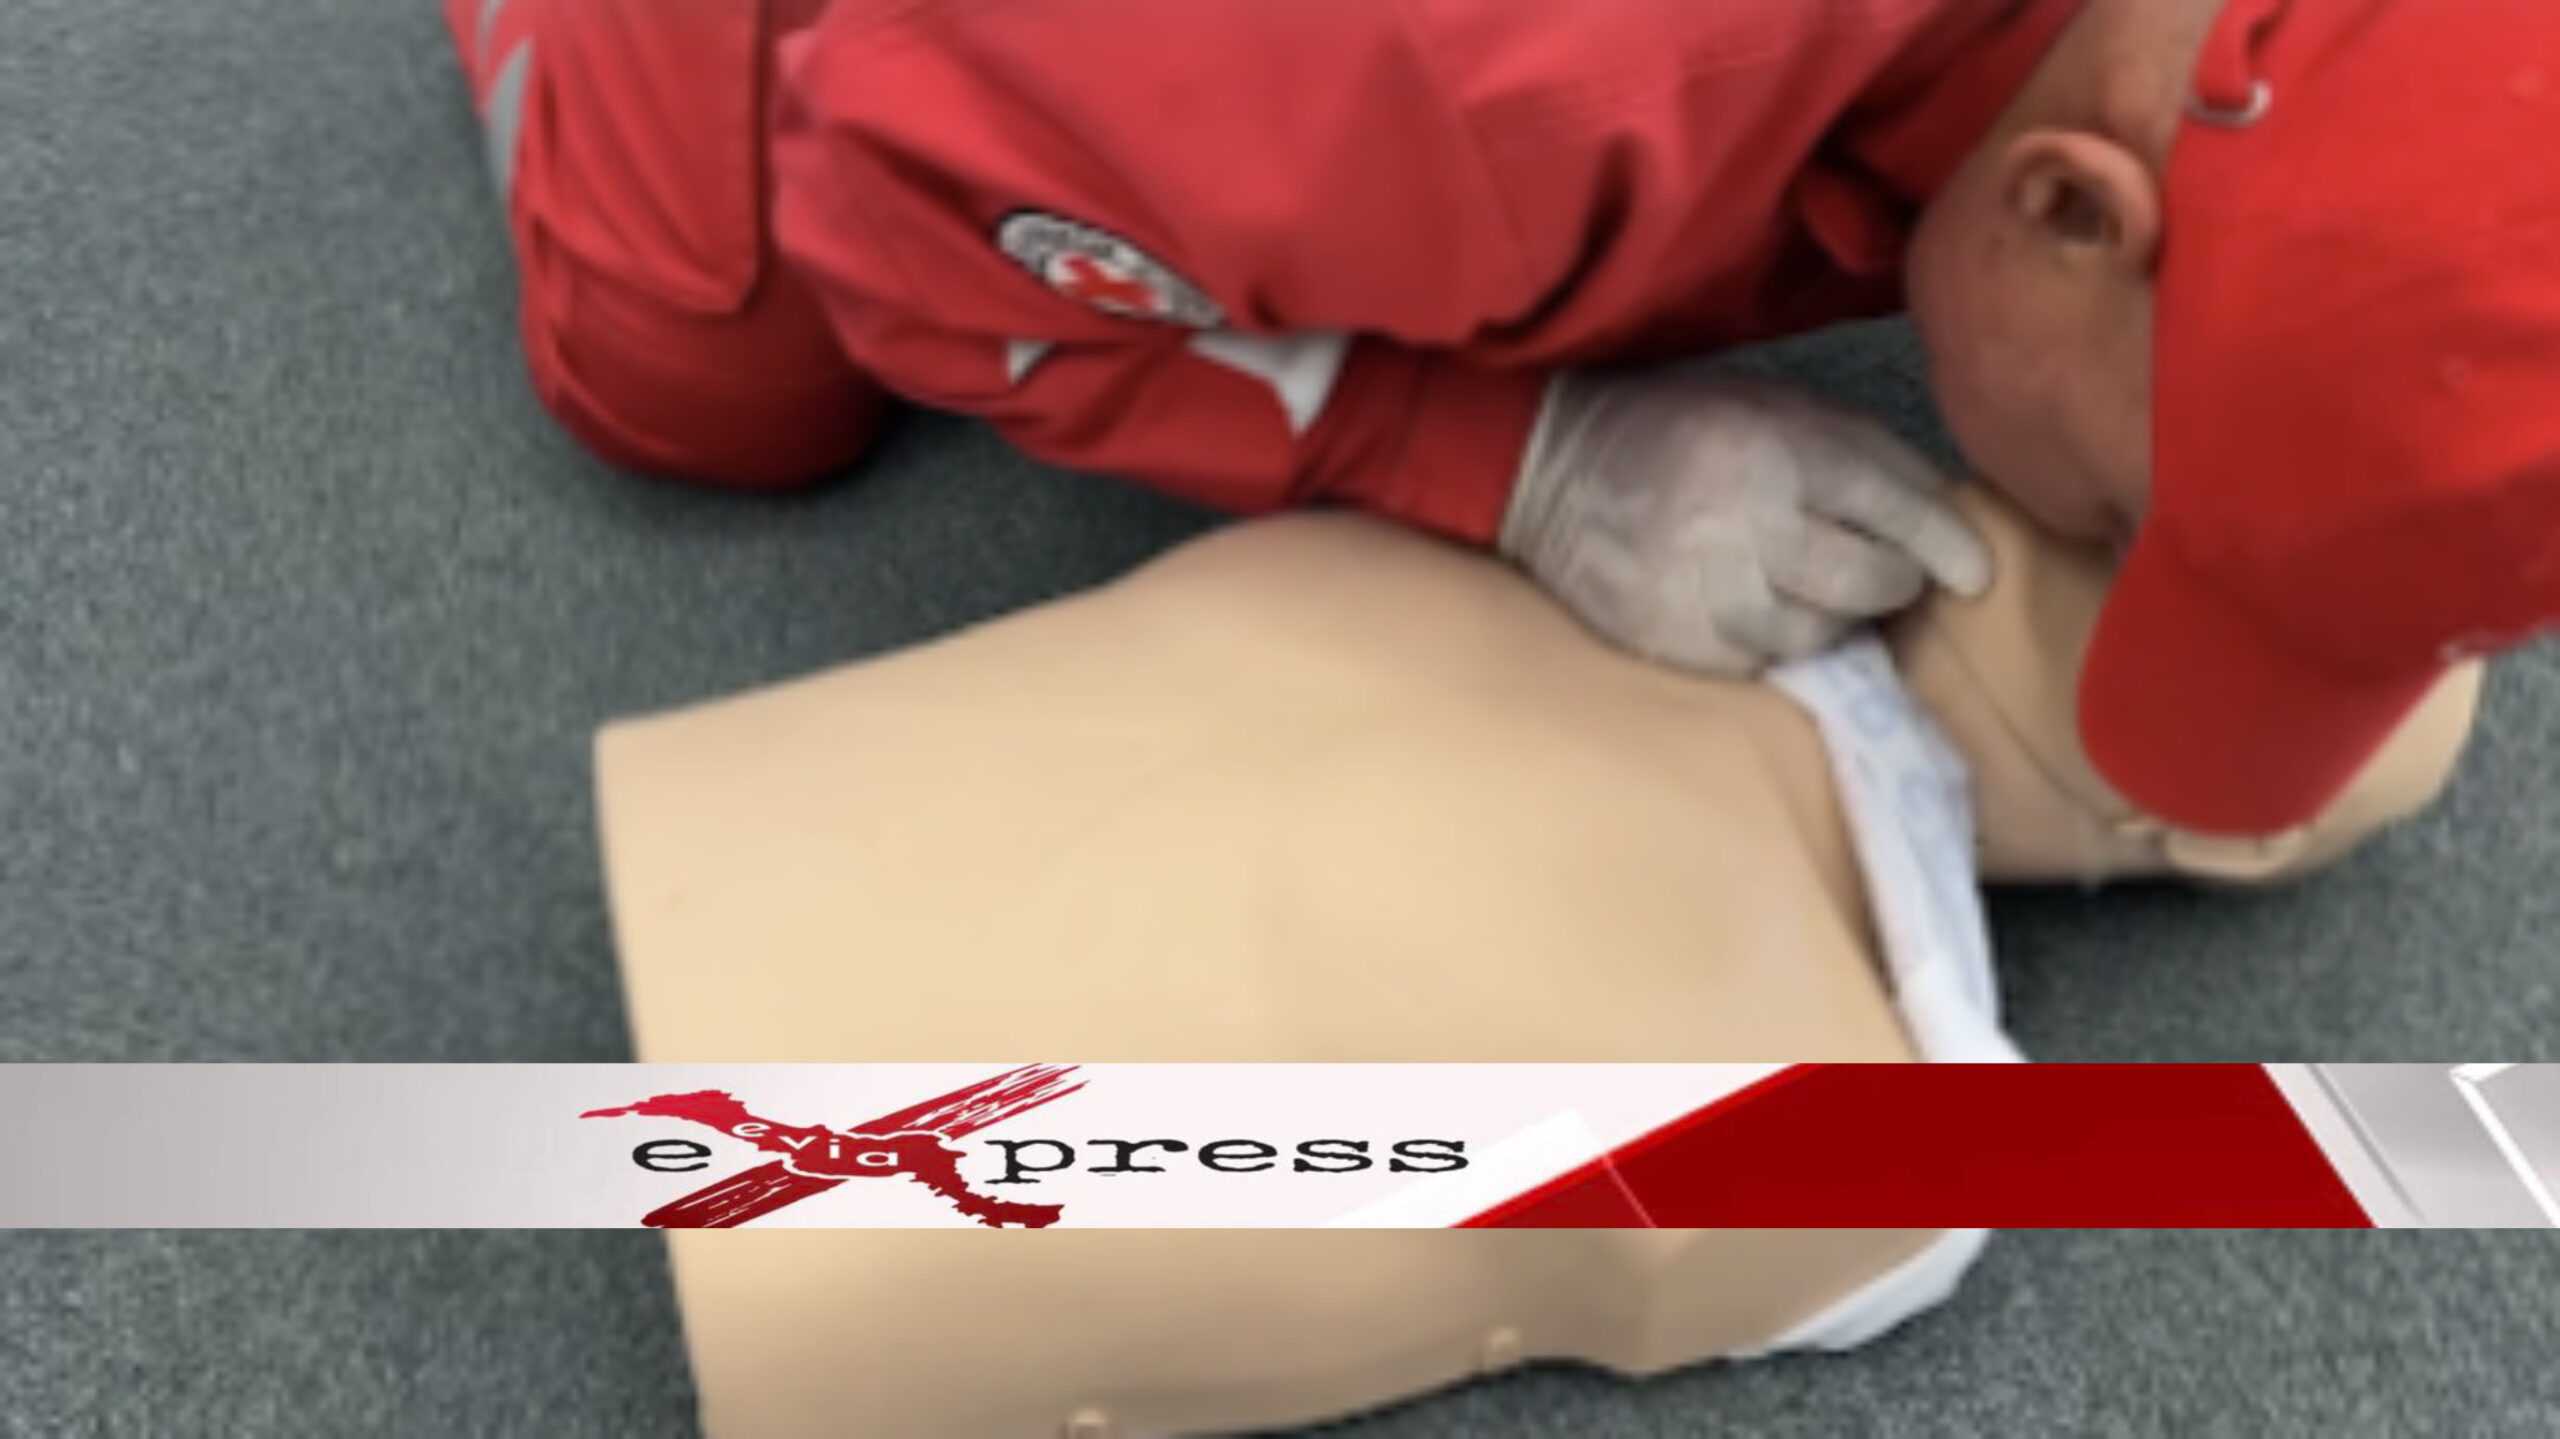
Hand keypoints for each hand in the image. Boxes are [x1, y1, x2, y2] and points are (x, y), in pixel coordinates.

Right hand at [1498, 369, 1992, 675]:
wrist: (1548, 466)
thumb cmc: (1679, 426)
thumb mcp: (1770, 404)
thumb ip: (1858, 450)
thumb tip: (1942, 514)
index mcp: (1774, 446)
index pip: (1893, 506)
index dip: (1946, 544)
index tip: (1974, 574)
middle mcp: (1743, 520)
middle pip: (1867, 582)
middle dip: (1894, 583)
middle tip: (1887, 575)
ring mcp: (1702, 588)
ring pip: (1819, 633)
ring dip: (1834, 617)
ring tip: (1813, 589)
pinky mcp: (1671, 638)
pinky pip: (1761, 661)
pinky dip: (1776, 641)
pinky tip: (1760, 609)